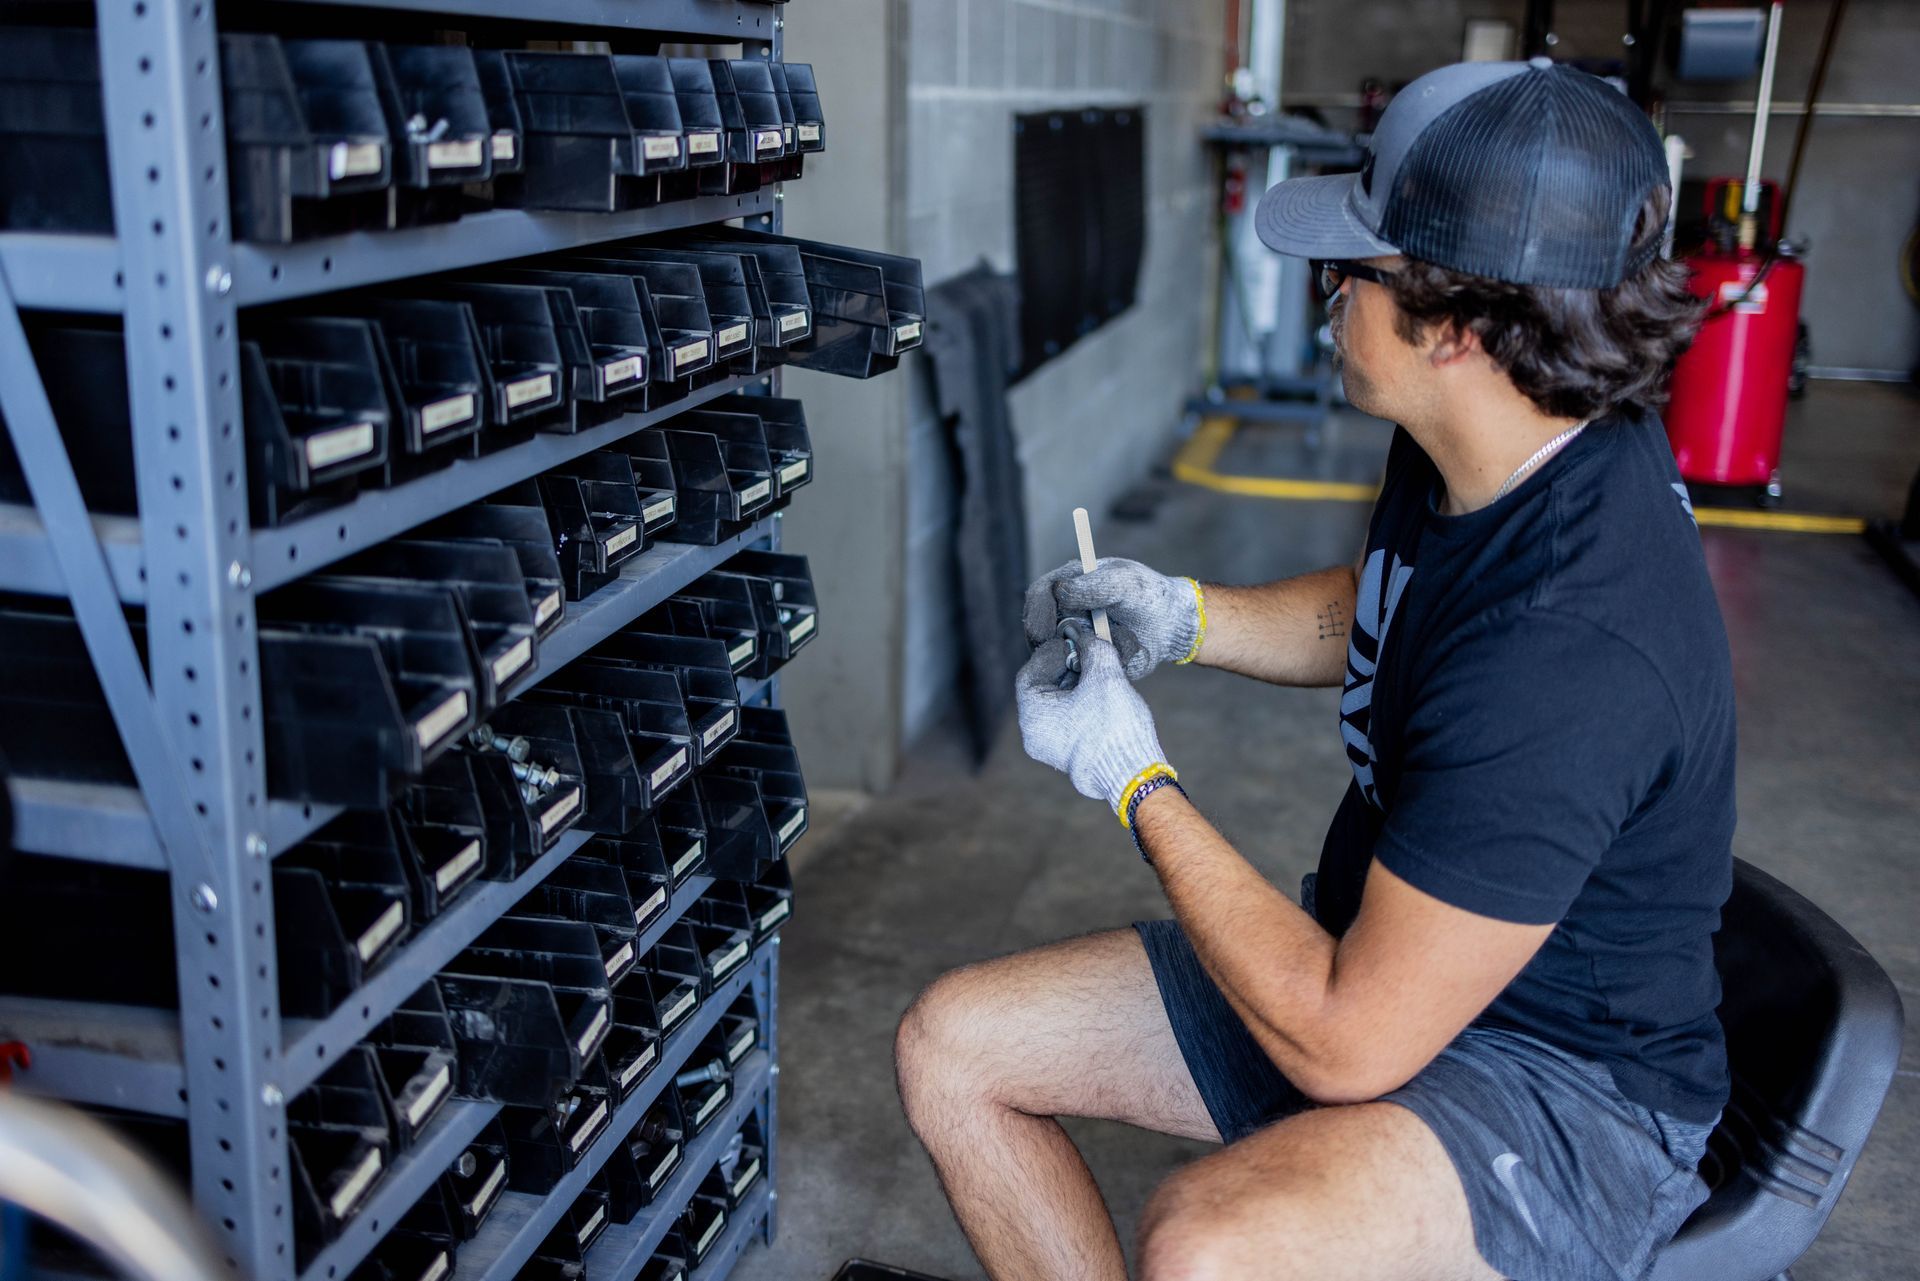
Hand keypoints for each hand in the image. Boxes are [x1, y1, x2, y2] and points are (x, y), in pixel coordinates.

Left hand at [1015, 619, 1171, 812]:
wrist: (1135, 775)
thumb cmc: (1114, 727)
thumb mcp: (1104, 675)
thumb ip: (1093, 649)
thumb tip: (1087, 637)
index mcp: (1033, 716)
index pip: (1031, 673)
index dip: (1052, 652)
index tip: (1073, 641)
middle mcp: (1036, 735)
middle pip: (1045, 688)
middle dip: (1068, 667)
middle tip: (1088, 652)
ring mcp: (1054, 749)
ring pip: (1060, 706)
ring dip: (1078, 685)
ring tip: (1100, 670)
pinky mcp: (1073, 756)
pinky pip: (1071, 722)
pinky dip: (1084, 703)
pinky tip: (1104, 692)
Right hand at [1022, 557, 1204, 680]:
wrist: (1171, 626)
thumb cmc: (1148, 596)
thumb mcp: (1125, 584)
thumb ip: (1093, 586)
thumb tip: (1058, 592)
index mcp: (1070, 584)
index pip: (1039, 595)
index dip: (1036, 613)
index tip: (1043, 632)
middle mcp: (1065, 611)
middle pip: (1037, 628)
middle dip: (1045, 643)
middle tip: (1060, 654)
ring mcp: (1072, 637)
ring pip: (1051, 654)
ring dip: (1065, 659)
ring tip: (1082, 661)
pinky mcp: (1083, 660)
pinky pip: (1070, 672)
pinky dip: (1079, 673)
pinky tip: (1090, 673)